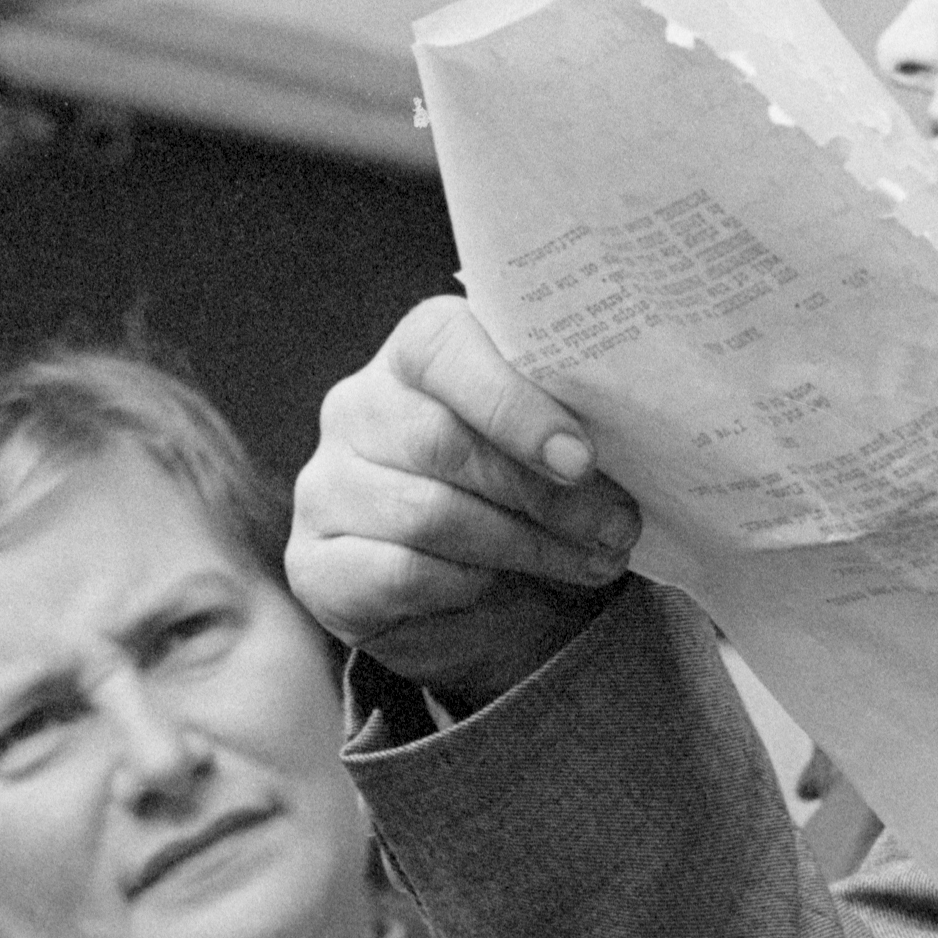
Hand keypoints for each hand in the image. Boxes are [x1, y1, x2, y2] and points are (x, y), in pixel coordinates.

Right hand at [287, 296, 639, 705]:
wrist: (493, 589)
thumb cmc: (538, 487)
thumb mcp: (563, 440)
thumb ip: (578, 419)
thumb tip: (622, 441)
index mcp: (422, 349)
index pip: (446, 348)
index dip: (515, 405)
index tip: (581, 458)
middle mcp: (359, 405)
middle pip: (448, 444)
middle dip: (546, 493)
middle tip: (618, 526)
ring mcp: (328, 484)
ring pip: (430, 514)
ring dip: (526, 544)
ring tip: (593, 558)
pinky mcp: (315, 562)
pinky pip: (399, 573)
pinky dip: (468, 583)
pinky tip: (505, 583)